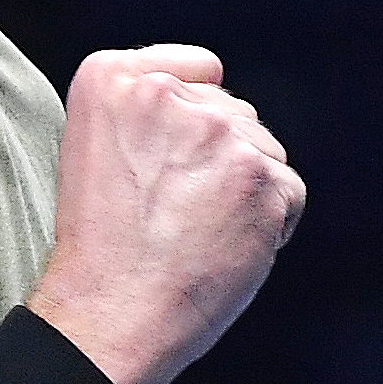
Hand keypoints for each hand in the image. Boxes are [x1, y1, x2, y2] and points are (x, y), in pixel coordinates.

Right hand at [27, 44, 303, 383]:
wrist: (111, 315)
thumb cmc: (102, 245)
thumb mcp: (94, 145)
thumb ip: (147, 106)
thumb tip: (216, 83)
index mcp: (109, 78)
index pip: (195, 69)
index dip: (189, 121)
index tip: (162, 163)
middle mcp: (165, 95)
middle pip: (231, 111)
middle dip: (216, 157)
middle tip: (172, 209)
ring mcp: (218, 133)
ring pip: (262, 147)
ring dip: (244, 187)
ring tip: (196, 230)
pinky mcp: (260, 177)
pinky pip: (288, 188)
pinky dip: (270, 222)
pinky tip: (225, 245)